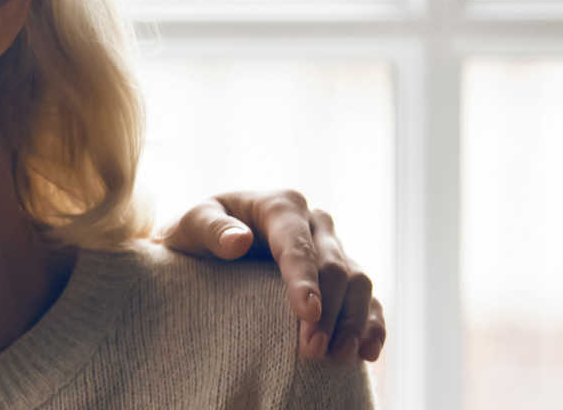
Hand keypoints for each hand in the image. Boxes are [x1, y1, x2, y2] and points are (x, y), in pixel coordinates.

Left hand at [158, 189, 385, 362]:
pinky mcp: (342, 275)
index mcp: (280, 206)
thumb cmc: (197, 235)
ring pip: (359, 281)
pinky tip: (367, 352)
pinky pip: (367, 298)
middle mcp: (314, 223)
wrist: (207, 246)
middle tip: (312, 350)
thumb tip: (238, 241)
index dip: (304, 279)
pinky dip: (371, 324)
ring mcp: (332, 249)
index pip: (296, 243)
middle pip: (334, 266)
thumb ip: (209, 229)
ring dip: (353, 321)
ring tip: (339, 357)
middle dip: (327, 310)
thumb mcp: (190, 225)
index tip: (307, 312)